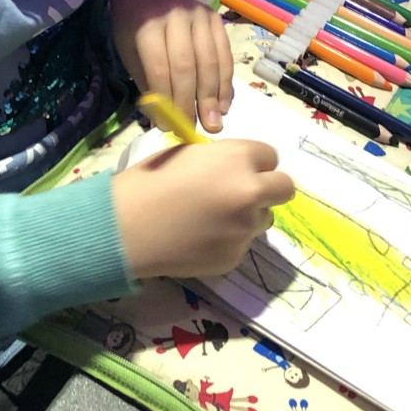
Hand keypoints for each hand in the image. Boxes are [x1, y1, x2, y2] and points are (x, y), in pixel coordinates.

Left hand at [111, 0, 233, 130]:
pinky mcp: (215, 18)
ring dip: (213, 96)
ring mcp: (199, 15)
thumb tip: (167, 121)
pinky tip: (224, 103)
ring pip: (210, 61)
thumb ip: (149, 84)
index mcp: (148, 26)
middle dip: (192, 102)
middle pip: (187, 67)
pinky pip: (225, 54)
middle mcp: (175, 18)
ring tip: (214, 123)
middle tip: (196, 130)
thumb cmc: (134, 30)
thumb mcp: (131, 54)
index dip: (166, 101)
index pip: (160, 69)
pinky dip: (226, 81)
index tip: (169, 127)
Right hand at [113, 140, 294, 277]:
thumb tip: (237, 170)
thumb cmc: (150, 180)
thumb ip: (221, 160)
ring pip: (264, 218)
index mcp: (238, 158)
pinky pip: (242, 243)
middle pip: (284, 188)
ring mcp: (245, 228)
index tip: (240, 169)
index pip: (271, 156)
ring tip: (213, 219)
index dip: (254, 162)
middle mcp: (250, 191)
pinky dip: (228, 240)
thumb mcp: (189, 154)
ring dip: (248, 216)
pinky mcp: (235, 256)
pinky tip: (199, 238)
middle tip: (244, 194)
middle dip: (268, 188)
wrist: (127, 227)